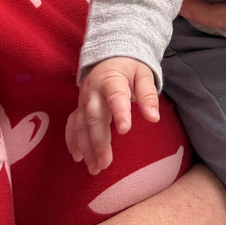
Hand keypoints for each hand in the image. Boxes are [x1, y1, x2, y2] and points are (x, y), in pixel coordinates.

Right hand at [66, 57, 158, 173]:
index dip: (119, 112)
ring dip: (85, 147)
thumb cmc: (129, 68)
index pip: (115, 96)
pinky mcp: (79, 107)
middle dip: (98, 141)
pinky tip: (77, 156)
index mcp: (111, 80)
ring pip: (81, 125)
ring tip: (94, 168)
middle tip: (105, 163)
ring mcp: (83, 100)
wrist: (108, 56)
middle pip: (94, 117)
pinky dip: (72, 140)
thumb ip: (148, 94)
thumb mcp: (143, 74)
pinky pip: (72, 124)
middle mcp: (93, 91)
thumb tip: (153, 118)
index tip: (125, 130)